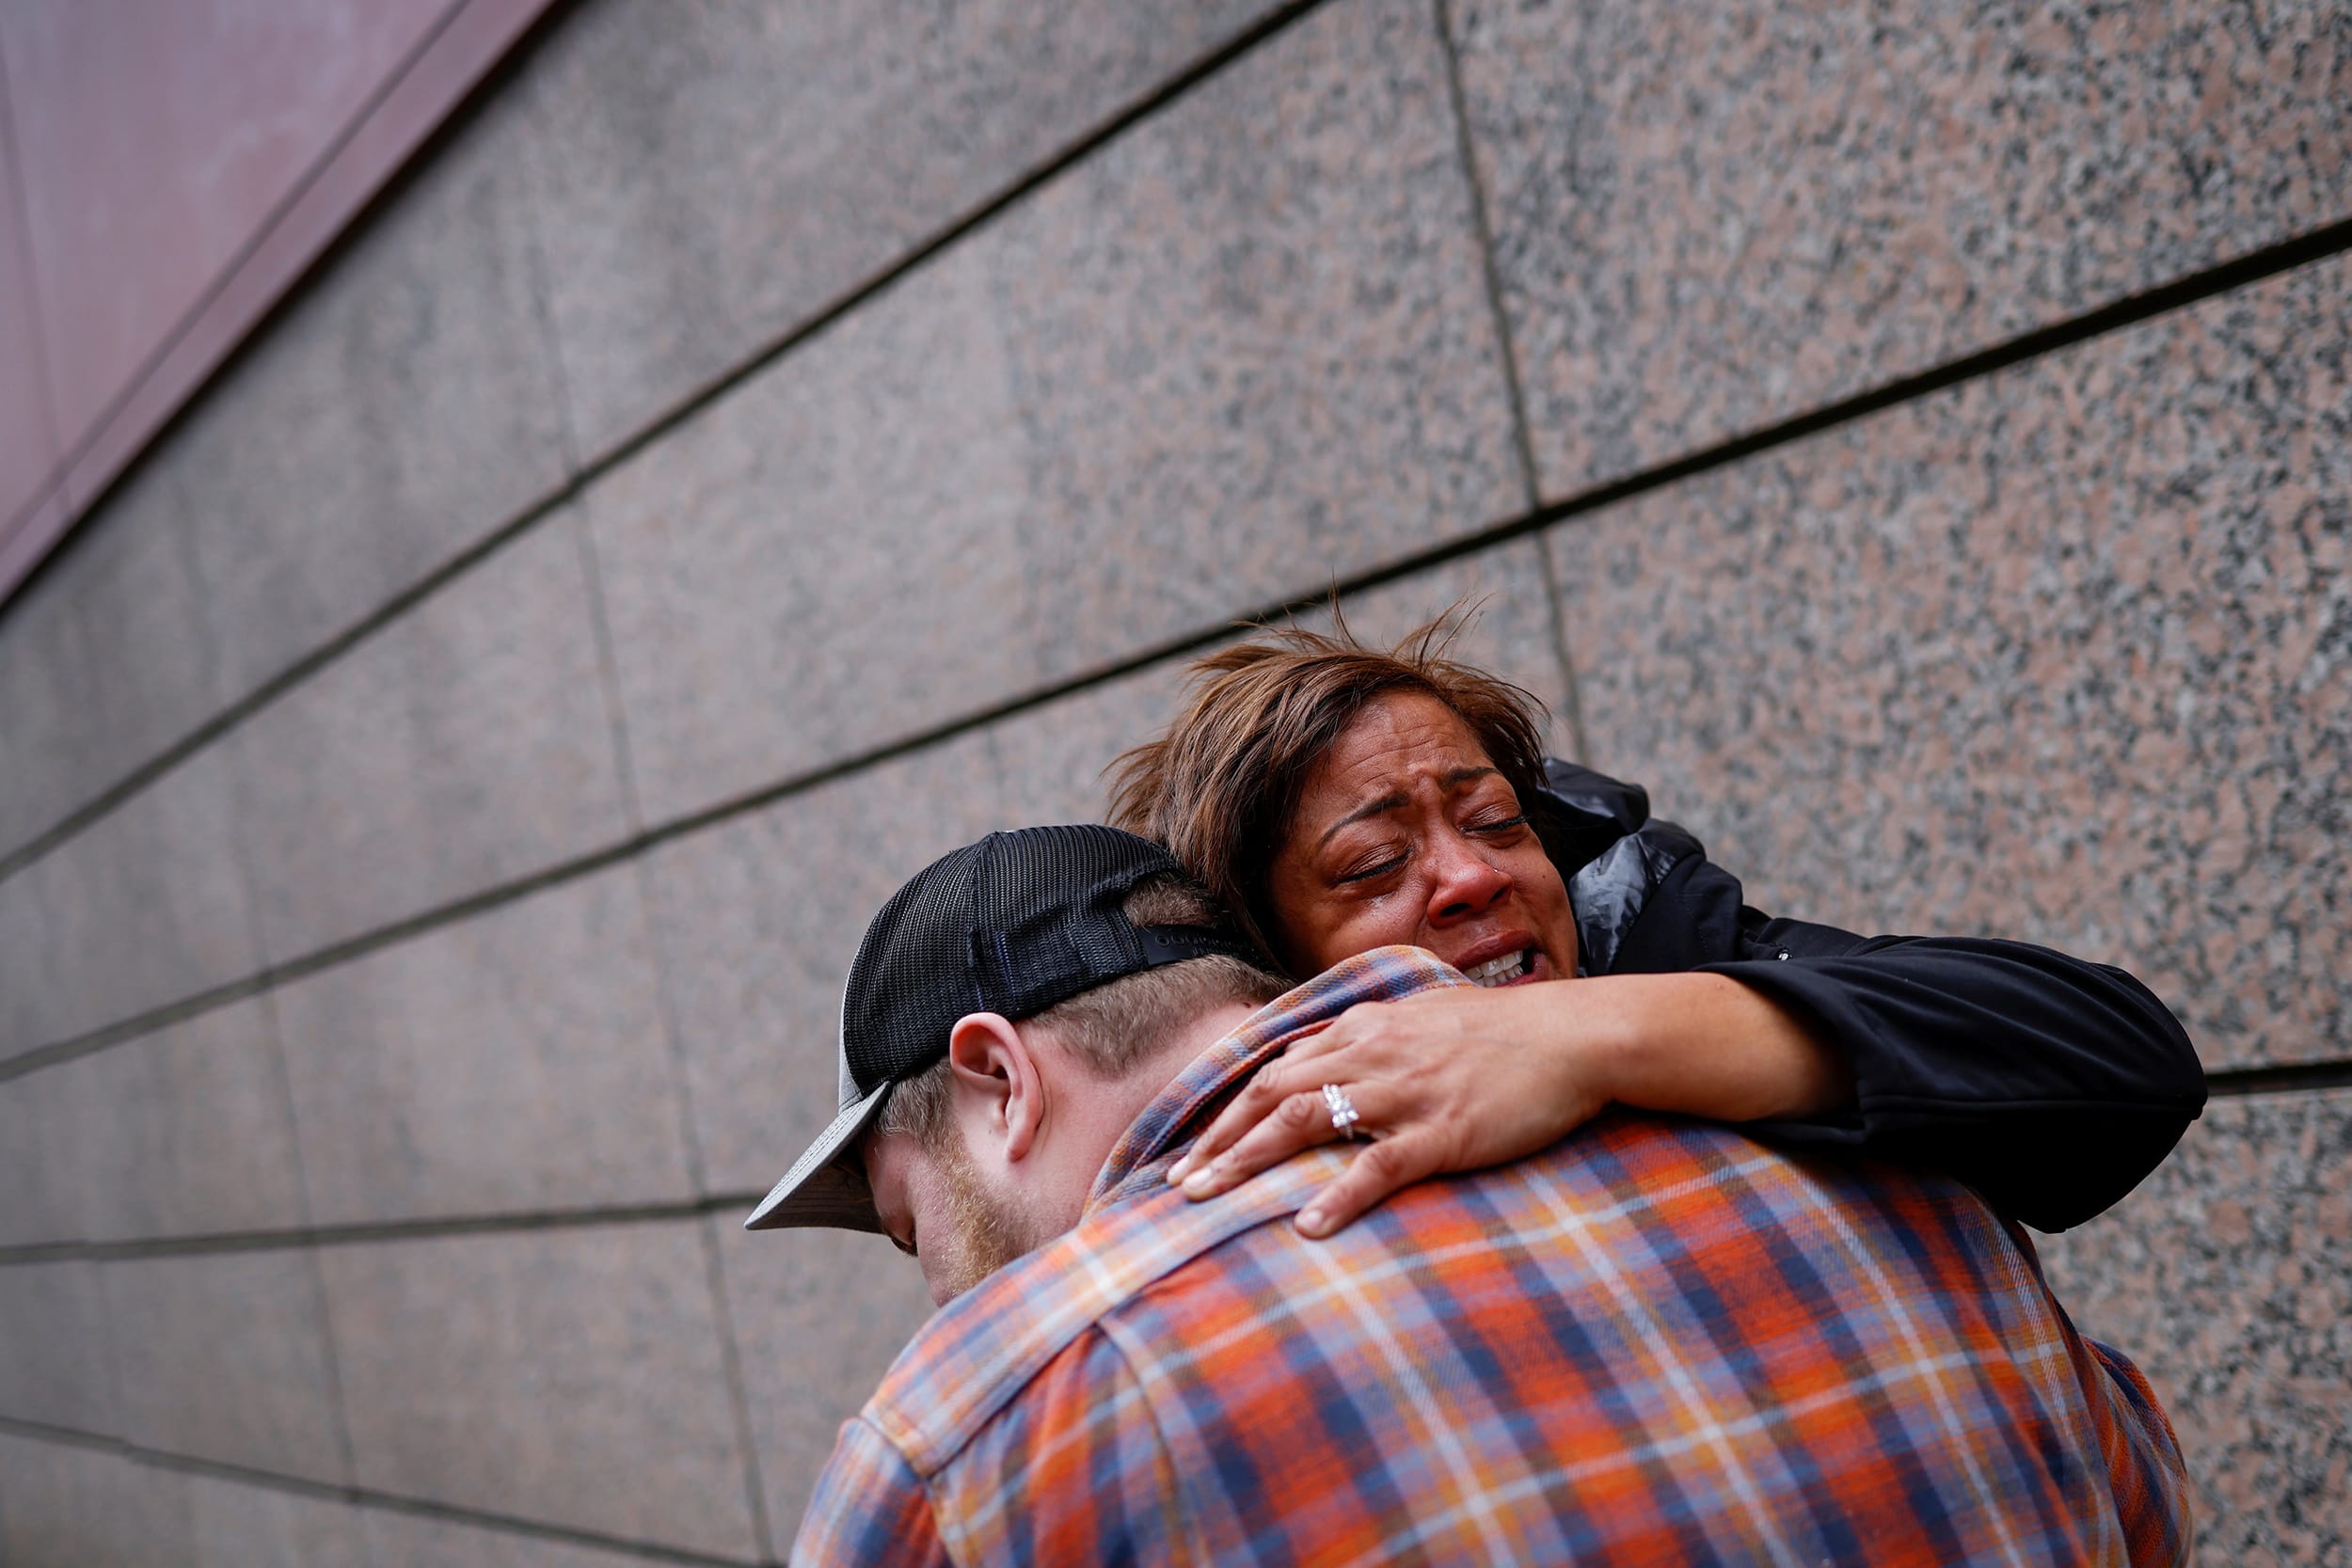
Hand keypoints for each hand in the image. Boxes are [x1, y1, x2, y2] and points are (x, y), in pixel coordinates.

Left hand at [1164, 981, 1617, 1236]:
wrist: (1574, 1035)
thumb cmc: (1502, 1033)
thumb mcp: (1422, 1018)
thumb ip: (1369, 1039)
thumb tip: (1321, 1059)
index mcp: (1364, 1028)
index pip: (1276, 1067)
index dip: (1227, 1109)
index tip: (1192, 1147)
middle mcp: (1372, 1054)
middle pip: (1272, 1093)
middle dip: (1218, 1140)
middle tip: (1178, 1184)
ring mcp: (1406, 1093)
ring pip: (1305, 1121)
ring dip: (1248, 1161)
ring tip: (1208, 1198)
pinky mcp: (1443, 1132)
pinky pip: (1378, 1167)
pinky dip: (1338, 1197)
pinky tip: (1307, 1226)